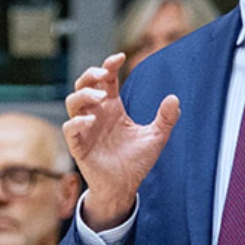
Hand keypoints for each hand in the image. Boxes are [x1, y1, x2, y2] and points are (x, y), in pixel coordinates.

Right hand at [62, 53, 179, 229]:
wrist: (125, 187)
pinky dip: (77, 122)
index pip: (105, 80)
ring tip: (100, 96)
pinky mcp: (78, 146)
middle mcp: (96, 114)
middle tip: (103, 74)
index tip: (121, 57)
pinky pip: (70, 129)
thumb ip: (165, 119)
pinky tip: (91, 120)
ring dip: (83, 94)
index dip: (109, 65)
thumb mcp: (156, 138)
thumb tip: (174, 98)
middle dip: (90, 74)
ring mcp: (85, 129)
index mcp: (112, 108)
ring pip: (72, 102)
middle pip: (83, 85)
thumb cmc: (136, 161)